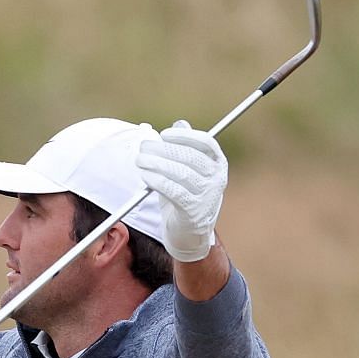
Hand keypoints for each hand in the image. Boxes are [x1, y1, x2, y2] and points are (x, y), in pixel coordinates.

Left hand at [135, 121, 226, 262]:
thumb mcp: (189, 171)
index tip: (164, 134)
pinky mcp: (193, 212)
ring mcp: (207, 196)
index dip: (185, 136)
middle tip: (144, 147)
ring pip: (181, 173)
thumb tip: (180, 123)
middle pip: (191, 157)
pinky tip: (146, 176)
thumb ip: (185, 147)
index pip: (206, 143)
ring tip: (140, 160)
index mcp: (218, 164)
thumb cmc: (186, 197)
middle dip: (164, 149)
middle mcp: (217, 179)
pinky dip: (158, 181)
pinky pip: (174, 191)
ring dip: (157, 164)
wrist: (190, 234)